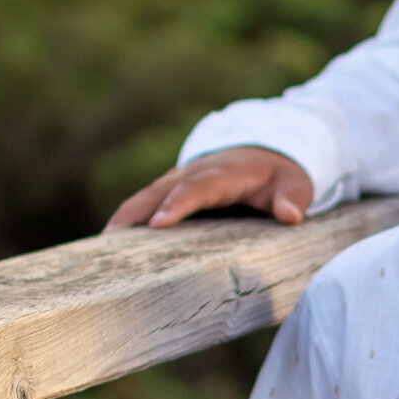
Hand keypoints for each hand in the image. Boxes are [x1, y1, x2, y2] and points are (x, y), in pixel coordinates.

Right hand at [104, 146, 314, 233]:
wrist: (267, 151)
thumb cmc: (282, 175)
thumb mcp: (296, 185)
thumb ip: (293, 199)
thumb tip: (290, 216)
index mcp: (225, 173)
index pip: (198, 188)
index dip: (178, 204)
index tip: (158, 224)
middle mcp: (196, 173)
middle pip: (161, 191)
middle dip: (137, 212)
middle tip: (112, 239)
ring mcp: (180, 180)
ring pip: (147, 196)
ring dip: (124, 217)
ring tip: (101, 247)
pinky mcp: (172, 190)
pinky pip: (146, 203)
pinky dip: (127, 220)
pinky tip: (110, 247)